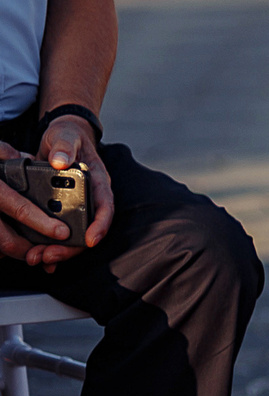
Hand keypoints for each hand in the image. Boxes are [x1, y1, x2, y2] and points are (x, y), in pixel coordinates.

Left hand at [21, 116, 109, 268]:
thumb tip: (60, 162)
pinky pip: (58, 233)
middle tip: (49, 256)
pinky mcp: (59, 211)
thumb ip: (64, 147)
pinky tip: (36, 257)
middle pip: (87, 230)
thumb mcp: (65, 137)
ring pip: (72, 236)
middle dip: (70, 247)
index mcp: (98, 183)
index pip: (105, 207)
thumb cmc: (68, 137)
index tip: (90, 240)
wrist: (61, 140)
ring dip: (57, 251)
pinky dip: (48, 246)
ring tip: (37, 259)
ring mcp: (75, 207)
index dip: (100, 225)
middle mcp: (89, 199)